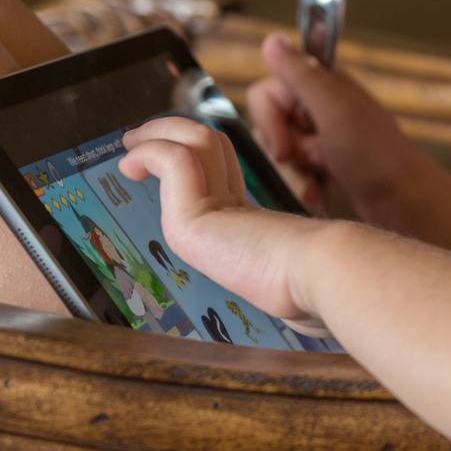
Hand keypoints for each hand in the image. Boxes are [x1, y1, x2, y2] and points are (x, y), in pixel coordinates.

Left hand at [118, 116, 330, 324]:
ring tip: (130, 146)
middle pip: (208, 144)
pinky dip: (152, 153)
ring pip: (193, 142)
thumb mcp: (282, 287)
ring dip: (157, 135)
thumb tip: (306, 317)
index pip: (222, 169)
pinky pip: (171, 162)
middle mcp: (237, 202)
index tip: (167, 155)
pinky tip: (133, 165)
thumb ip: (278, 286)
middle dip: (173, 133)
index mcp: (254, 222)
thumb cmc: (308, 290)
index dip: (196, 154)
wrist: (320, 273)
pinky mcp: (200, 209)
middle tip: (139, 138)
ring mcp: (220, 202)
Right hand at [245, 32, 420, 220]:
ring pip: (279, 155)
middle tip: (316, 164)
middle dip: (285, 155)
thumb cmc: (374, 155)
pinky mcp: (327, 167)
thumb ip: (301, 75)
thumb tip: (272, 38)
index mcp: (322, 85)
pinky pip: (296, 174)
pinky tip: (319, 199)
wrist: (407, 203)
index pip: (266, 93)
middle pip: (268, 127)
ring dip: (295, 176)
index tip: (285, 150)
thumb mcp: (334, 110)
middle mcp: (319, 108)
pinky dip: (304, 188)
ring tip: (318, 190)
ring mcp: (323, 139)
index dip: (270, 122)